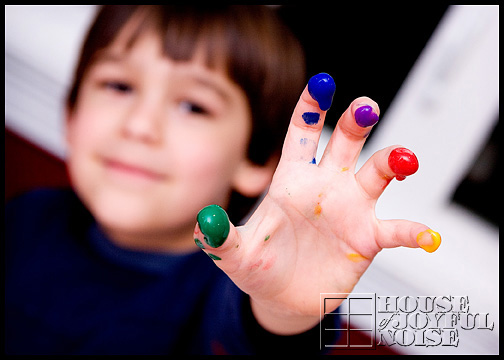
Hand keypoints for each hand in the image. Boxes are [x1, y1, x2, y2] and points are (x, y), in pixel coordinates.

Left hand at [193, 73, 440, 334]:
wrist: (281, 297)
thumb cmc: (259, 266)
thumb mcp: (235, 252)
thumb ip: (220, 238)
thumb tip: (203, 223)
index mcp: (291, 179)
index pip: (302, 134)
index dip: (311, 107)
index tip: (323, 83)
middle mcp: (325, 186)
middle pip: (345, 143)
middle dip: (356, 122)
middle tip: (365, 107)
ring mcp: (349, 210)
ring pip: (376, 174)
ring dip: (392, 162)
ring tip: (402, 159)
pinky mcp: (366, 239)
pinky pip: (394, 231)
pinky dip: (411, 233)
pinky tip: (426, 237)